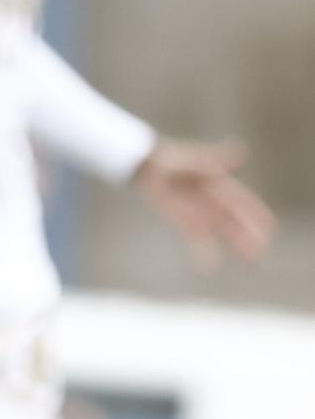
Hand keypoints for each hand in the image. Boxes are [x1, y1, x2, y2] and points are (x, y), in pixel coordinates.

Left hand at [133, 139, 274, 270]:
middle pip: (234, 220)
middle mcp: (214, 201)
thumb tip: (241, 151)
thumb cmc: (175, 159)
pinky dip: (202, 251)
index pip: (242, 202)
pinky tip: (207, 267)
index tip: (268, 227)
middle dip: (248, 235)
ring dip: (235, 244)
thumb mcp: (197, 160)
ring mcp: (200, 212)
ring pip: (221, 231)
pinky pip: (196, 237)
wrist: (150, 167)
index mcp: (220, 185)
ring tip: (250, 260)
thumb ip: (218, 159)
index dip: (255, 214)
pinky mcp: (185, 220)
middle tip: (260, 252)